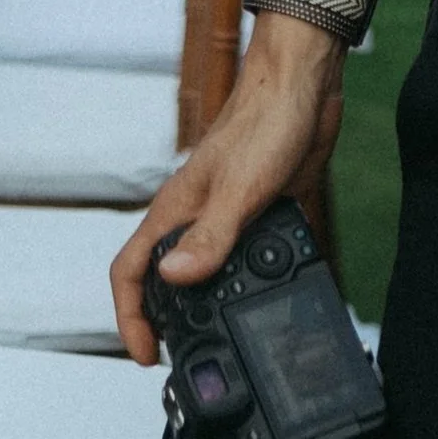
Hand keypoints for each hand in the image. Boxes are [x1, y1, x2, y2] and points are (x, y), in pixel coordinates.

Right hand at [109, 18, 345, 362]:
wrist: (307, 83)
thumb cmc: (265, 121)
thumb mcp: (237, 189)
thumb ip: (207, 237)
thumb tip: (172, 279)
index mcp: (176, 211)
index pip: (131, 272)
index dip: (130, 317)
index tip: (147, 355)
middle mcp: (196, 215)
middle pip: (166, 277)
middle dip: (169, 319)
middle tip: (187, 354)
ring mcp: (229, 212)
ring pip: (209, 267)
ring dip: (215, 301)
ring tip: (232, 334)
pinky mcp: (263, 208)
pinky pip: (252, 253)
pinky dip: (258, 277)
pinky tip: (278, 293)